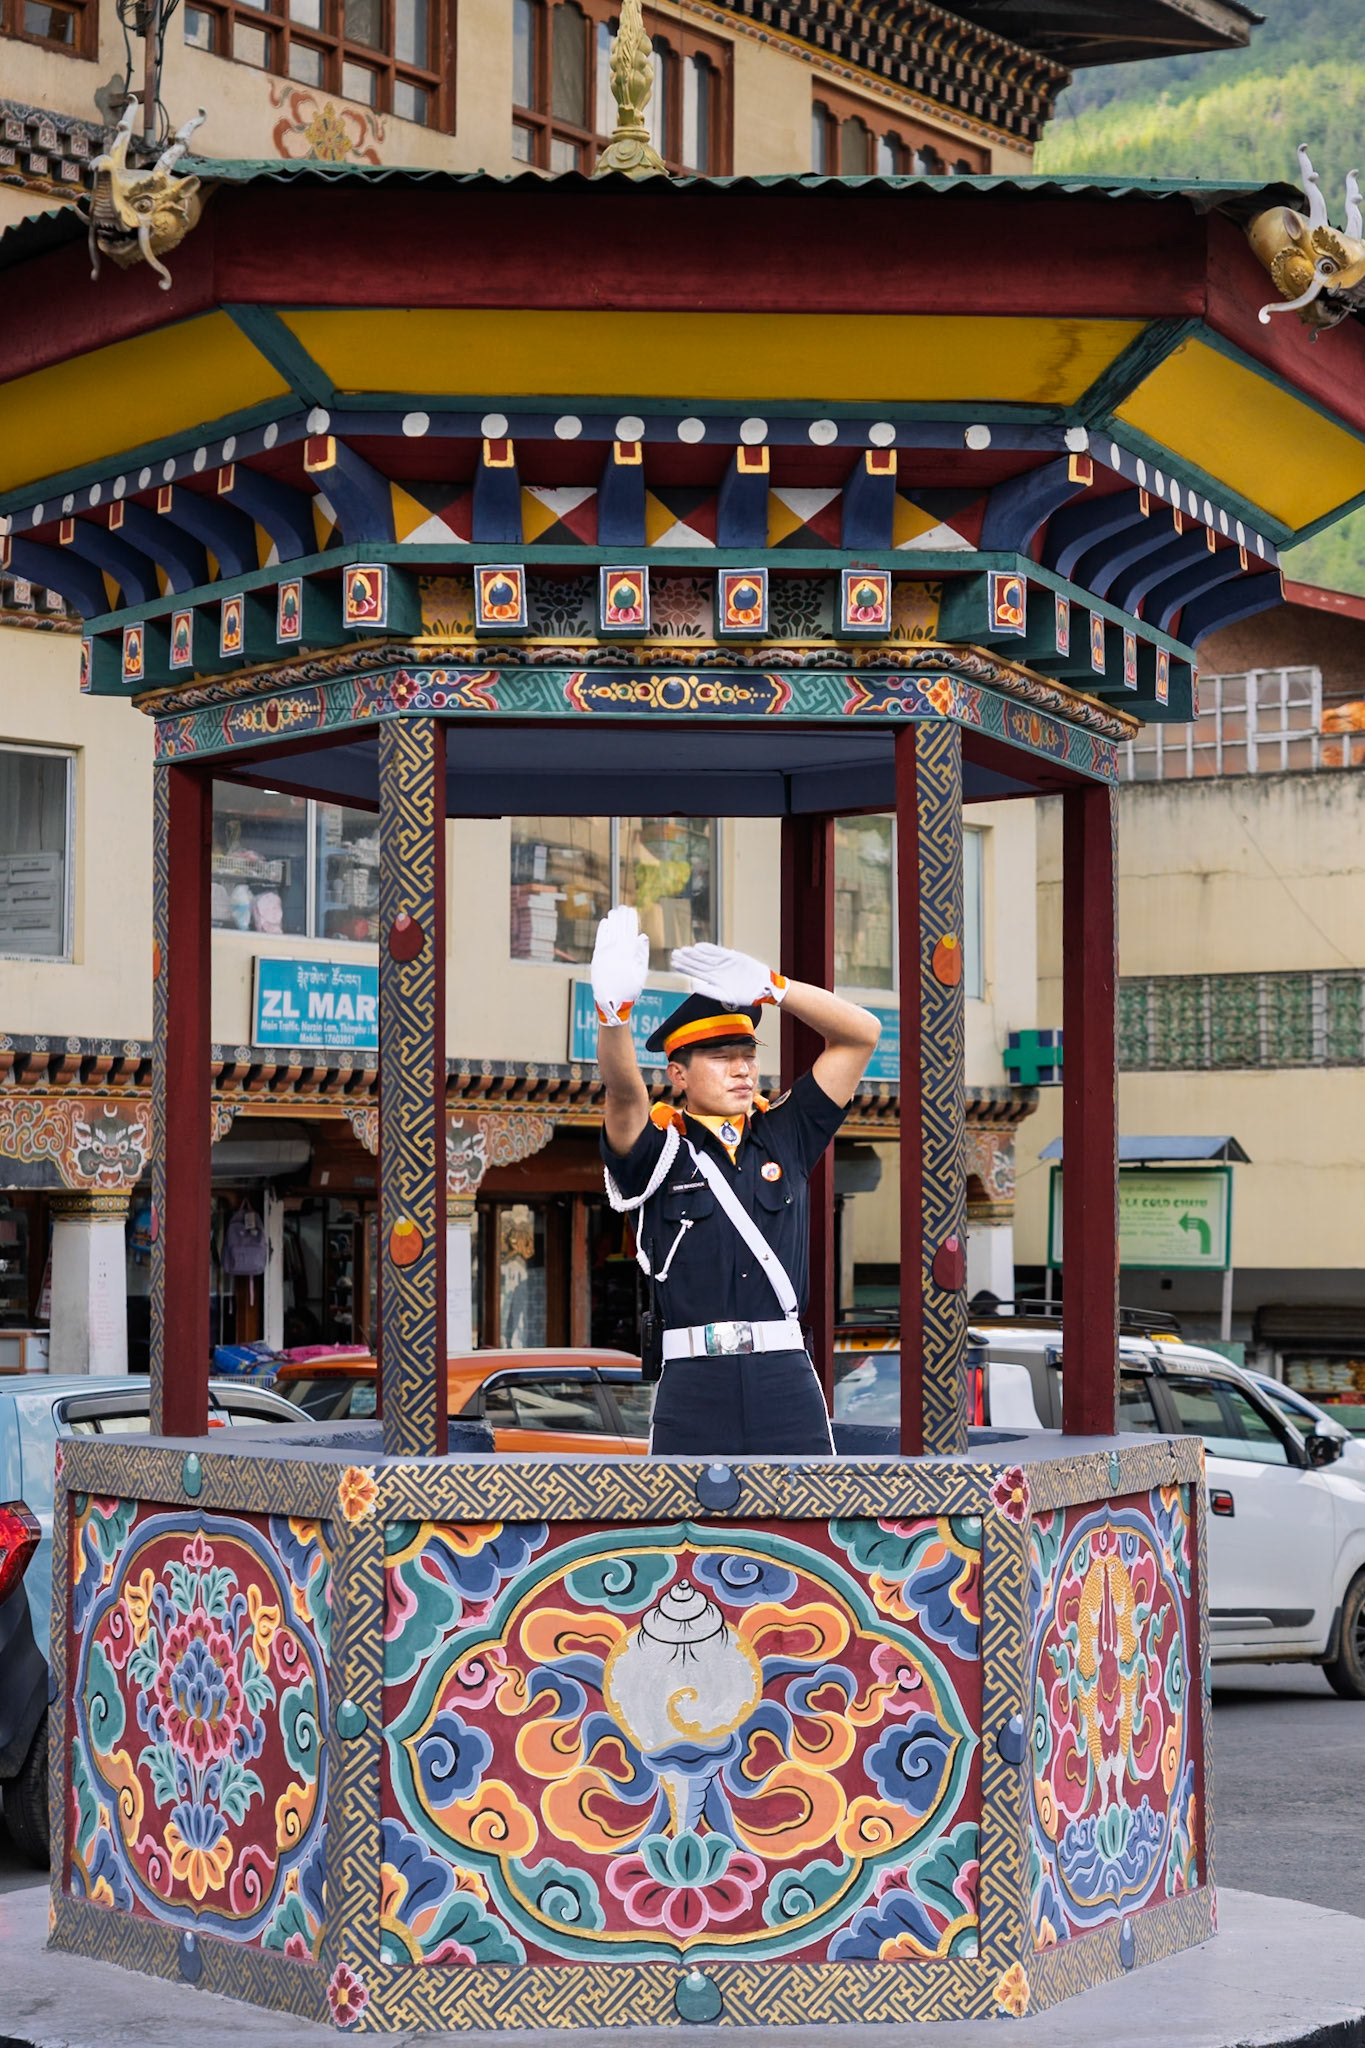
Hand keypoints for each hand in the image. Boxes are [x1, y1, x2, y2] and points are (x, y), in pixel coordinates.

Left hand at [592, 906, 649, 1024]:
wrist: (610, 1001)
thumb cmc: (629, 989)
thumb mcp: (640, 972)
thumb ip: (641, 953)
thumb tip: (642, 936)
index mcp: (628, 952)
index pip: (630, 931)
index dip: (631, 919)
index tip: (632, 910)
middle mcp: (616, 950)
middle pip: (620, 929)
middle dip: (622, 917)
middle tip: (623, 907)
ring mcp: (605, 952)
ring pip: (609, 932)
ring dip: (612, 920)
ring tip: (614, 911)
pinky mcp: (597, 957)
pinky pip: (600, 939)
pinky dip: (602, 930)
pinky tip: (604, 922)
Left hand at [670, 943, 785, 1007]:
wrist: (763, 988)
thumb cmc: (746, 995)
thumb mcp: (726, 996)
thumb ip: (709, 991)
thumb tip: (693, 985)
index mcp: (714, 980)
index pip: (696, 972)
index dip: (685, 967)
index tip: (674, 962)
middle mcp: (717, 971)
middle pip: (699, 963)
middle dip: (687, 958)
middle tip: (674, 953)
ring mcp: (725, 963)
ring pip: (707, 957)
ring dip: (695, 953)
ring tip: (684, 950)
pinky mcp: (733, 957)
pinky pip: (719, 952)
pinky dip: (709, 948)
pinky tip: (699, 946)